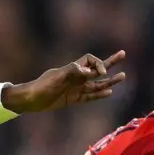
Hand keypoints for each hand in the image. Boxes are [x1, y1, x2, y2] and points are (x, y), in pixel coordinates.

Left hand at [2, 51, 127, 112]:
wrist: (30, 100)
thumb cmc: (41, 86)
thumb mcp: (56, 78)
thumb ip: (72, 72)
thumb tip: (88, 71)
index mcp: (73, 69)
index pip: (90, 60)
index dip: (98, 64)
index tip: (100, 73)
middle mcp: (76, 77)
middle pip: (97, 68)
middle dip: (110, 62)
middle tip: (123, 54)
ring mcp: (76, 88)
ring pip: (96, 84)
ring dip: (109, 81)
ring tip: (123, 76)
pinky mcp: (73, 99)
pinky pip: (89, 96)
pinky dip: (99, 95)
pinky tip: (109, 92)